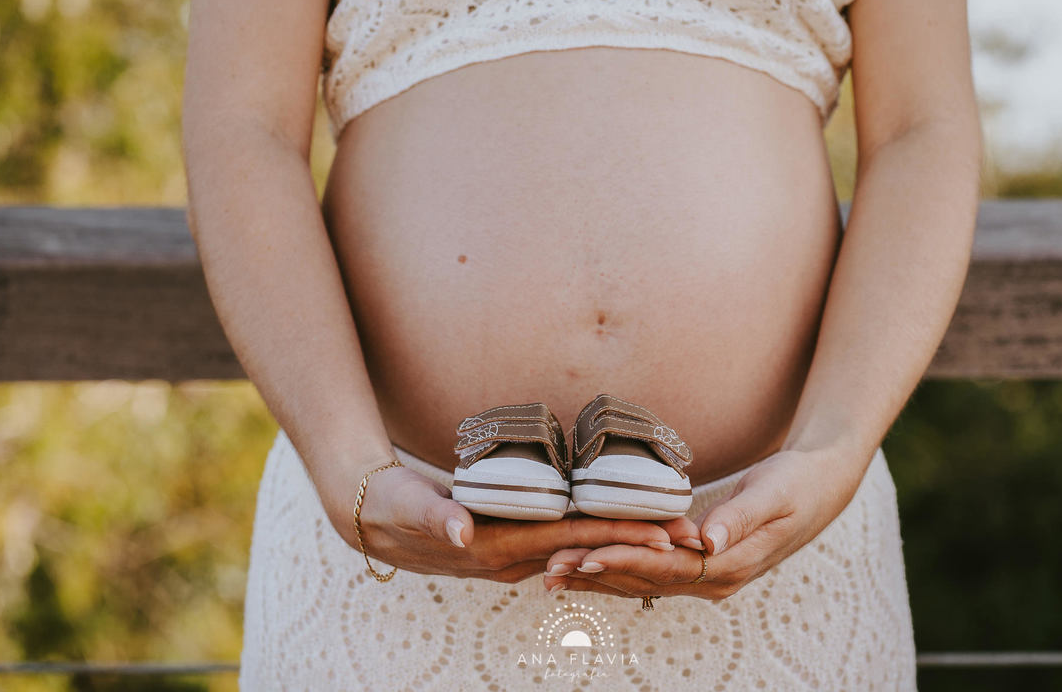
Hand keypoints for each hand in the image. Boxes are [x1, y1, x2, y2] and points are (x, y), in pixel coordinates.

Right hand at [319, 455, 704, 583]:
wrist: (370, 516)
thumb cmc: (390, 505)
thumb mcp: (409, 506)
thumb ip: (438, 516)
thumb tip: (463, 531)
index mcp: (496, 547)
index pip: (571, 541)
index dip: (618, 535)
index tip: (663, 532)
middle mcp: (511, 557)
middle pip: (589, 549)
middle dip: (638, 542)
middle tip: (691, 531)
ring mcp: (512, 552)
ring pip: (580, 548)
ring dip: (624, 540)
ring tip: (672, 529)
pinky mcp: (509, 540)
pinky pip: (562, 543)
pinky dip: (596, 536)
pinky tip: (622, 527)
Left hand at [541, 444, 872, 599]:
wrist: (823, 484)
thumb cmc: (799, 482)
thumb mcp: (775, 493)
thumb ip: (740, 516)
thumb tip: (707, 540)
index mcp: (731, 565)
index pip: (666, 568)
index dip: (624, 562)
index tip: (585, 558)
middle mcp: (716, 580)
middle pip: (646, 581)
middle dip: (597, 575)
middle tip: (550, 570)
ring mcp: (709, 577)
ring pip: (644, 582)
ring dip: (600, 578)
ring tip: (554, 574)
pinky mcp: (703, 563)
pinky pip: (653, 571)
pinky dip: (618, 569)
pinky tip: (589, 566)